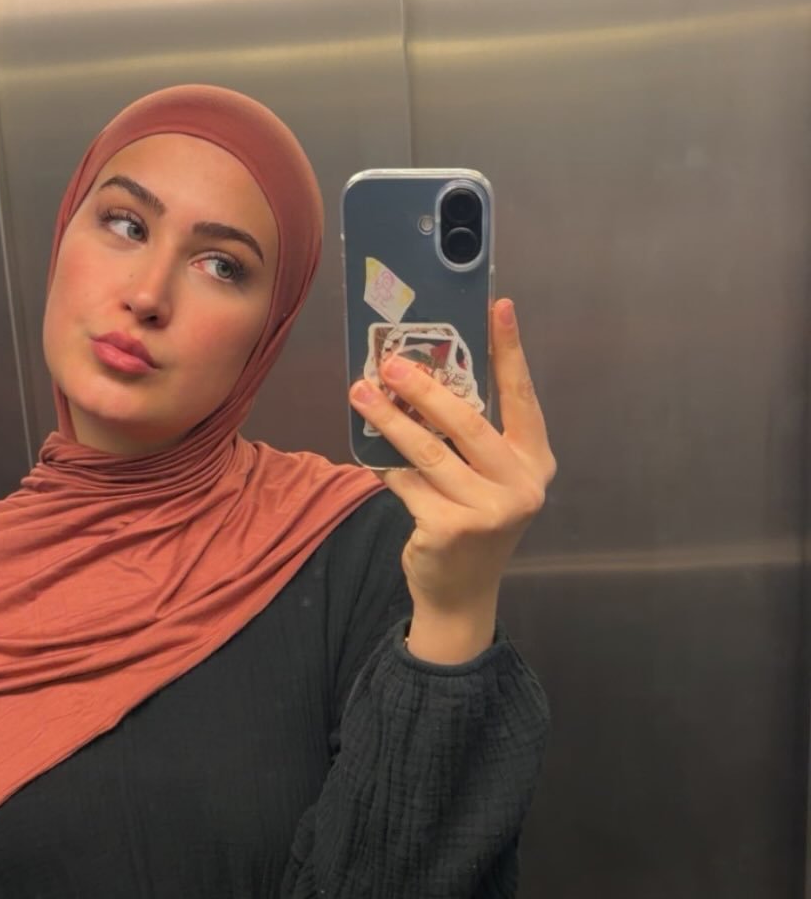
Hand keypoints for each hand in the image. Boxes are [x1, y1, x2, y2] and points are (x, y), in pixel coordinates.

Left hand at [348, 299, 555, 664]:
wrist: (461, 592)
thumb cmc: (471, 519)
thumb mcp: (484, 478)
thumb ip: (468, 438)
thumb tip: (420, 378)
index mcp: (535, 461)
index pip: (522, 396)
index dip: (510, 351)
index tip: (498, 306)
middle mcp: (521, 485)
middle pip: (467, 422)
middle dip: (425, 388)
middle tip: (391, 362)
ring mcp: (489, 511)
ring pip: (428, 451)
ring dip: (389, 420)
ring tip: (362, 393)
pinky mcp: (451, 529)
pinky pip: (407, 483)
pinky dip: (385, 465)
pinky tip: (368, 450)